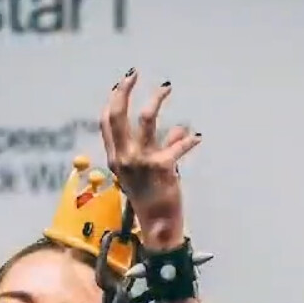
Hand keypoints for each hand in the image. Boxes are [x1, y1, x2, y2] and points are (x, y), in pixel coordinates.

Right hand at [100, 71, 200, 246]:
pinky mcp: (162, 167)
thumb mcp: (148, 174)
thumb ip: (160, 148)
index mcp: (116, 159)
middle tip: (133, 73)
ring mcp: (141, 162)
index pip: (106, 123)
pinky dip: (188, 141)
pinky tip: (197, 138)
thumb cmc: (152, 201)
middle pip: (117, 115)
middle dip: (123, 90)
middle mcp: (124, 158)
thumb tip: (177, 129)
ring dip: (156, 99)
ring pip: (145, 119)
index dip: (113, 100)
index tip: (122, 83)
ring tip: (166, 88)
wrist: (158, 229)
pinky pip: (177, 145)